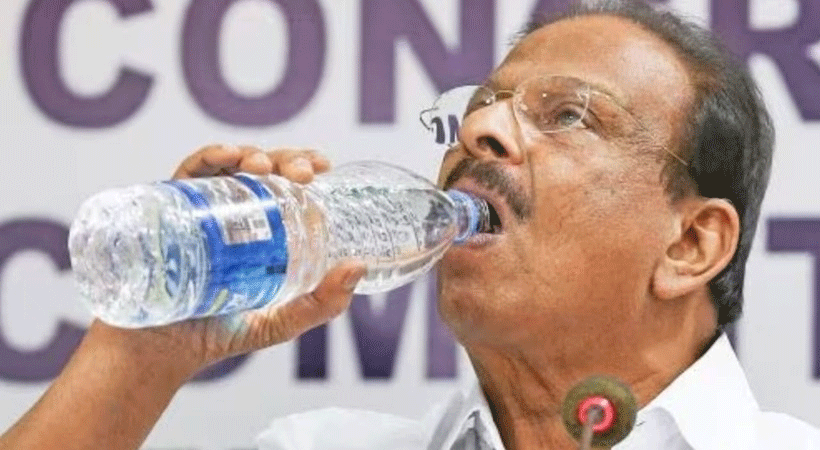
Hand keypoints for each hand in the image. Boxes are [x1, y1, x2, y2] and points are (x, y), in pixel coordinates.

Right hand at [103, 145, 364, 378]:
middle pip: (264, 171)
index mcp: (263, 231)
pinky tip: (225, 157)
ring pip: (229, 166)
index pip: (288, 188)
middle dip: (285, 160)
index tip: (322, 165)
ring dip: (250, 154)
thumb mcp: (280, 322)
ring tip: (263, 165)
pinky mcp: (170, 210)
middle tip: (301, 172)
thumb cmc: (218, 335)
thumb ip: (321, 304)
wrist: (157, 353)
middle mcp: (233, 215)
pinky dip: (208, 157)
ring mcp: (202, 209)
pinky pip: (188, 174)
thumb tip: (358, 267)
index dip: (305, 168)